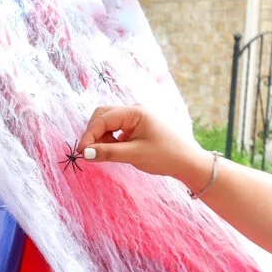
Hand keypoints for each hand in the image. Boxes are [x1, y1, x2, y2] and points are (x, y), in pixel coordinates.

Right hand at [78, 104, 210, 187]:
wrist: (189, 161)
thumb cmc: (166, 156)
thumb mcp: (135, 155)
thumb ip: (108, 152)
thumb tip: (85, 153)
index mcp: (136, 112)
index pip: (103, 118)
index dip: (89, 135)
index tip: (82, 153)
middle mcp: (136, 110)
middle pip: (104, 115)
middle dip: (93, 133)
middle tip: (89, 153)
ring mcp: (138, 117)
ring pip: (110, 121)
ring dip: (102, 137)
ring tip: (102, 154)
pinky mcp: (140, 126)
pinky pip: (119, 128)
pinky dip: (111, 139)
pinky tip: (113, 151)